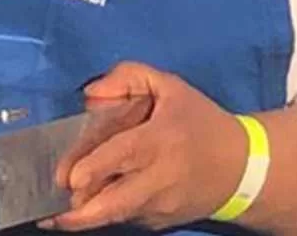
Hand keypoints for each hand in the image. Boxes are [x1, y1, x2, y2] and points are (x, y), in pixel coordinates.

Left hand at [45, 63, 246, 230]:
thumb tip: (90, 94)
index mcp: (161, 139)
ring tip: (58, 214)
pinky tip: (89, 206)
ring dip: (86, 216)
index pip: (124, 155)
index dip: (95, 168)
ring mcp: (159, 206)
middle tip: (54, 206)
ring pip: (116, 216)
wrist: (242, 169)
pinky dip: (106, 213)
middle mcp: (160, 177)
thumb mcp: (171, 87)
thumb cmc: (200, 123)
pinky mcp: (159, 223)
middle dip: (80, 212)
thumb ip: (128, 77)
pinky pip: (125, 219)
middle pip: (115, 203)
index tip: (70, 178)